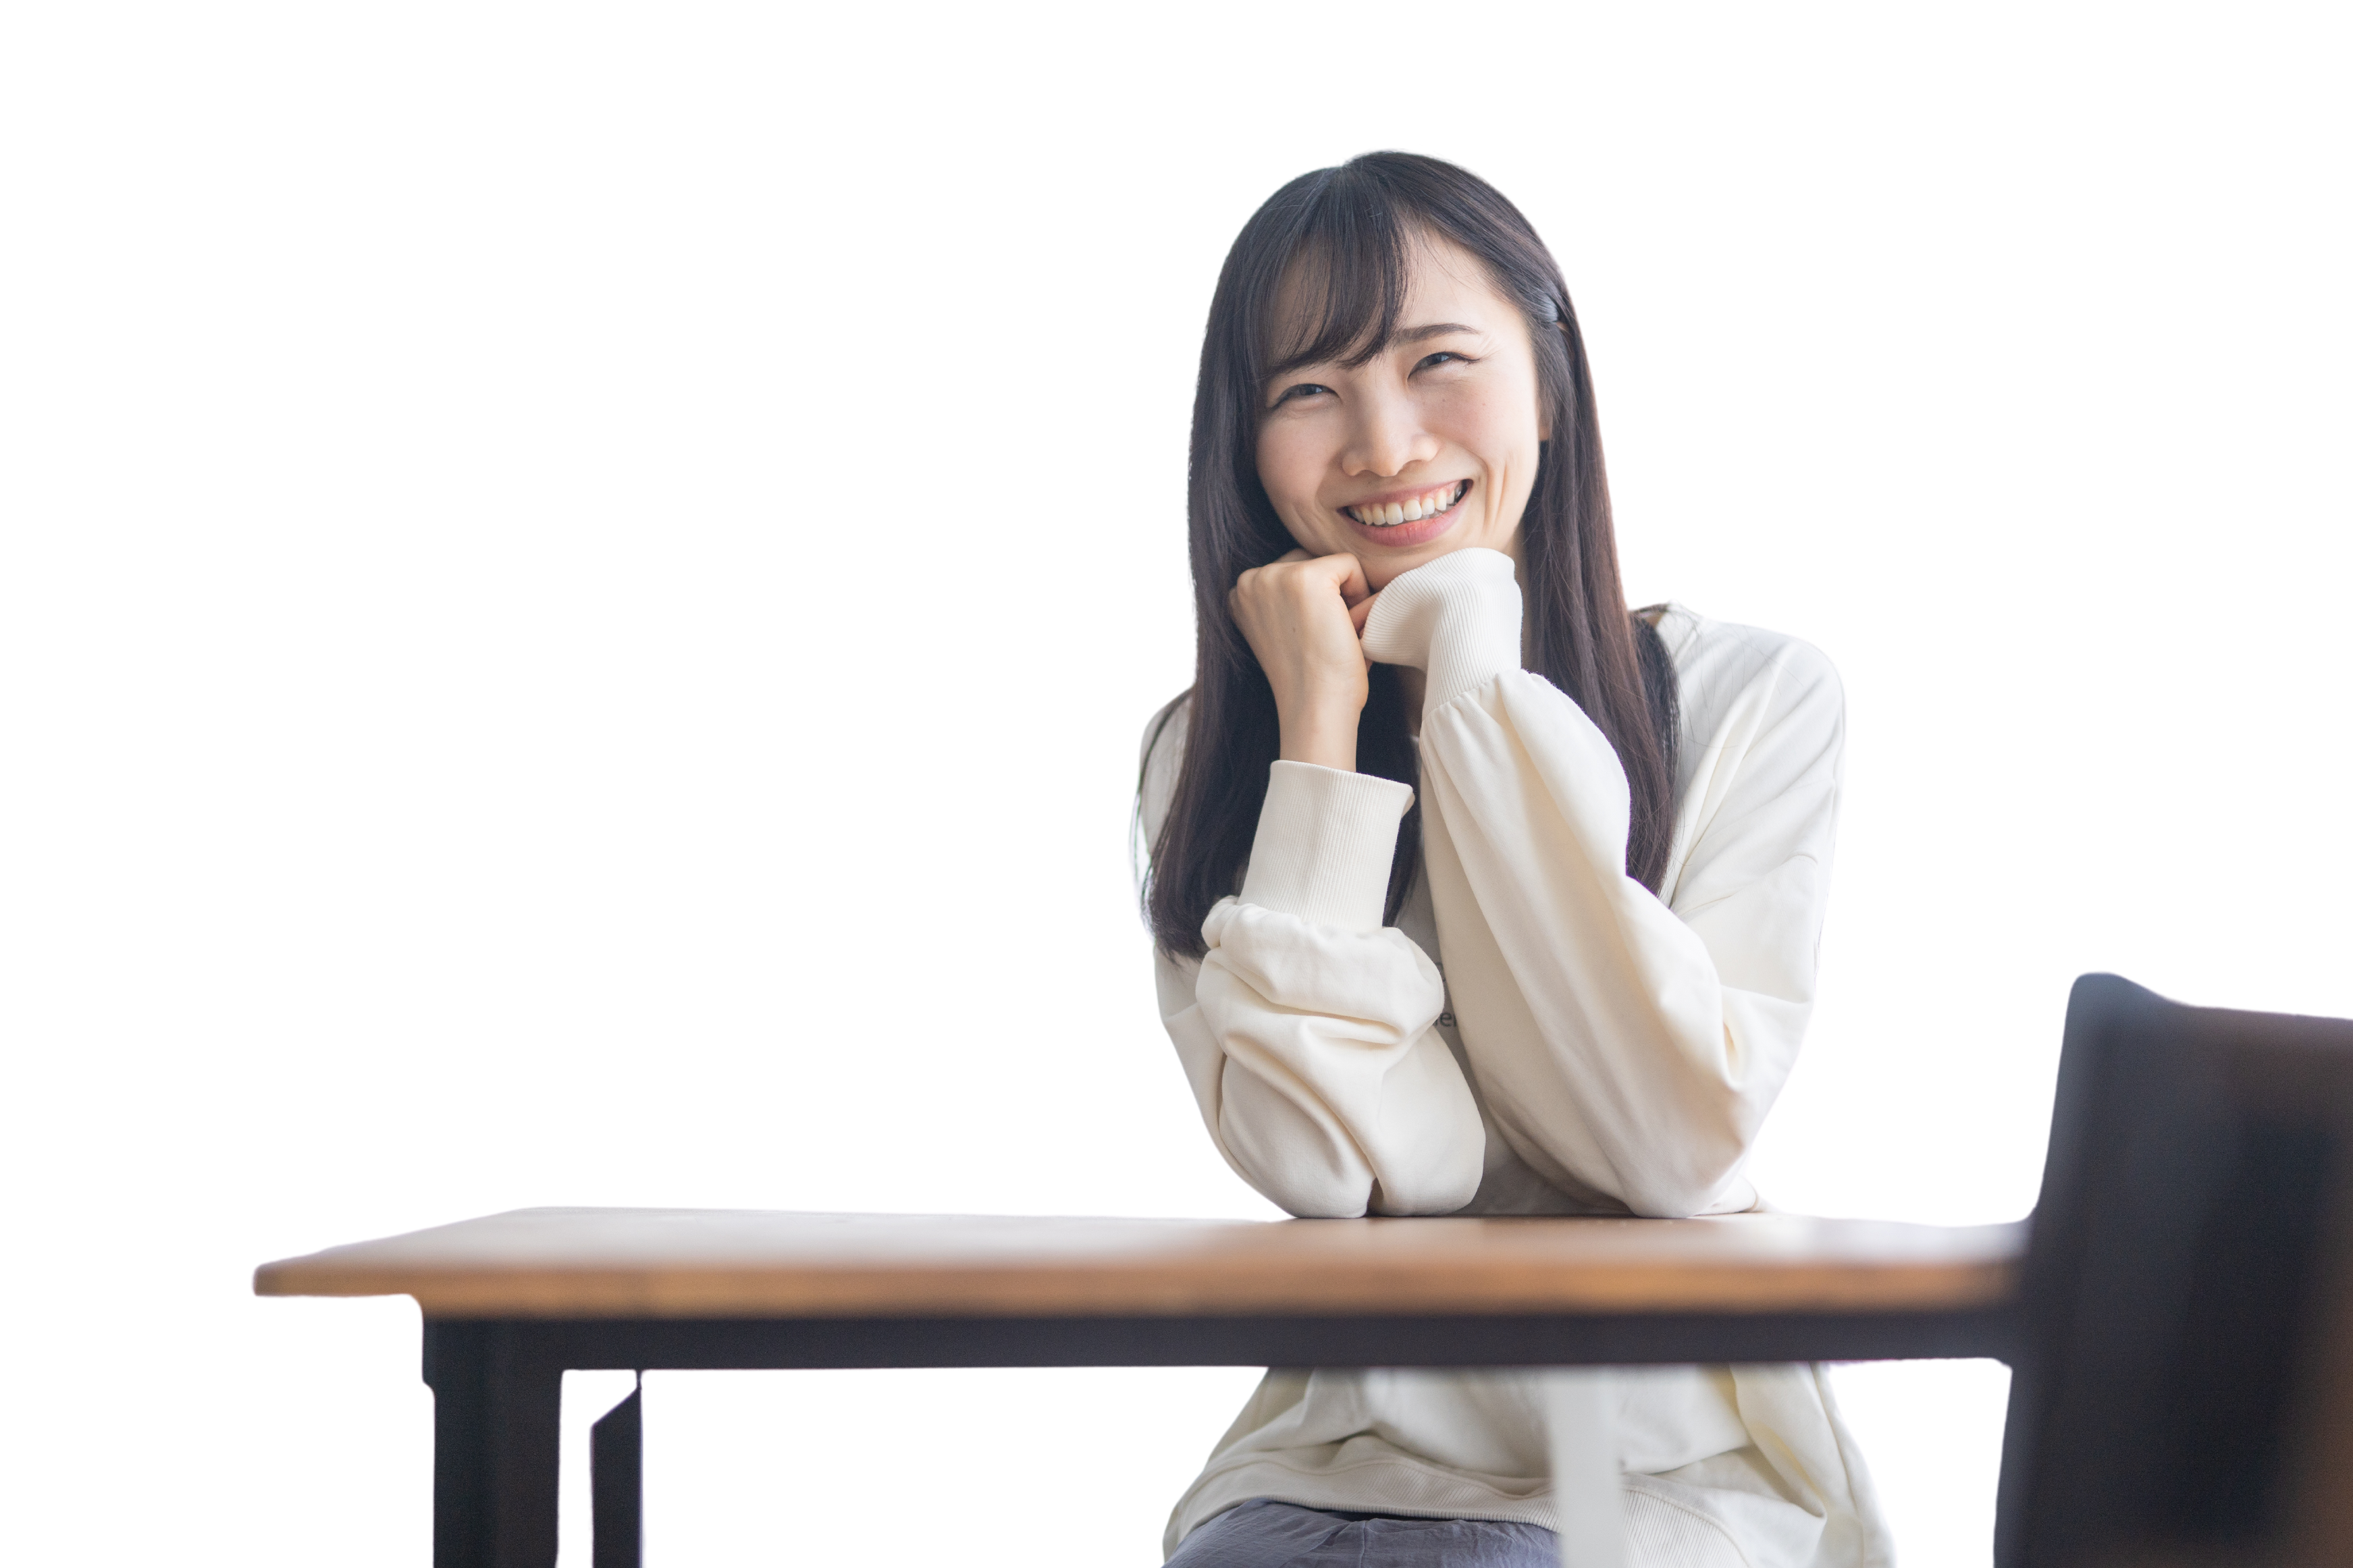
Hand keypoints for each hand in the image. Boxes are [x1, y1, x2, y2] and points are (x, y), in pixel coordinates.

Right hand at [1230, 549, 1378, 771]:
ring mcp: (1274, 575)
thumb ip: (1290, 601)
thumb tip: (1329, 575)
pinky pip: (1351, 565)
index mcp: (1239, 595)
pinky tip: (1346, 627)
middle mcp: (1250, 580)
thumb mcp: (1285, 632)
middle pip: (1310, 561)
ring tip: (1337, 633)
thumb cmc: (1311, 680)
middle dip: (1330, 593)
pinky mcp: (1305, 576)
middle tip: (1329, 637)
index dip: (1316, 602)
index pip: (1292, 572)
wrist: (1316, 708)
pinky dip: (1361, 593)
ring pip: (1331, 563)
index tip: (1312, 639)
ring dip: (1345, 594)